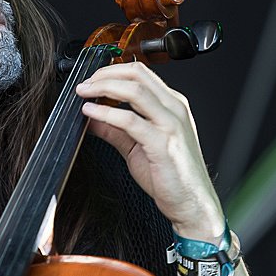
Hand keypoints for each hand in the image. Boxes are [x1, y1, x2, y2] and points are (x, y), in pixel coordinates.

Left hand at [76, 61, 224, 239]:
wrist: (191, 203)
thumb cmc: (171, 176)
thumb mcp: (136, 146)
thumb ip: (115, 130)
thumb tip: (91, 119)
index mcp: (170, 105)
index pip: (140, 74)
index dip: (111, 72)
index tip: (91, 80)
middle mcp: (173, 109)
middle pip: (137, 75)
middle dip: (105, 75)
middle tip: (84, 85)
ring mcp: (170, 125)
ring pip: (135, 91)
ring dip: (104, 88)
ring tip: (84, 93)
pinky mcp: (162, 143)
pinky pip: (131, 121)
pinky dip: (107, 114)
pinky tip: (92, 114)